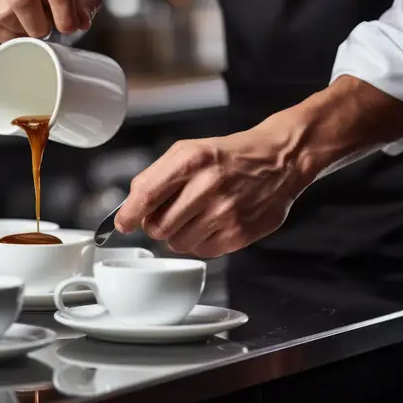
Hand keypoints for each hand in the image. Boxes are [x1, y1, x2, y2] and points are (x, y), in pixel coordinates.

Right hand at [0, 0, 102, 41]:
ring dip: (22, 30)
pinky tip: (20, 26)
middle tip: (47, 31)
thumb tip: (80, 21)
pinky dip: (7, 33)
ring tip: (34, 26)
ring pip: (4, 13)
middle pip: (22, 0)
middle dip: (38, 26)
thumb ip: (88, 5)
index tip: (68, 29)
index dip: (65, 18)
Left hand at [114, 119, 311, 257]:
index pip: (146, 195)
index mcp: (191, 160)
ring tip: (196, 215)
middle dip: (156, 224)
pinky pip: (201, 251)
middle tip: (168, 213)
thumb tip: (130, 207)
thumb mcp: (189, 150)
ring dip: (178, 234)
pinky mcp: (239, 233)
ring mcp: (225, 212)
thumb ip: (156, 176)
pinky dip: (200, 241)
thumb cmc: (230, 156)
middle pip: (158, 227)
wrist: (280, 160)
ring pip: (177, 243)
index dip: (128, 215)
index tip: (122, 224)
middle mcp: (208, 186)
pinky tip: (212, 223)